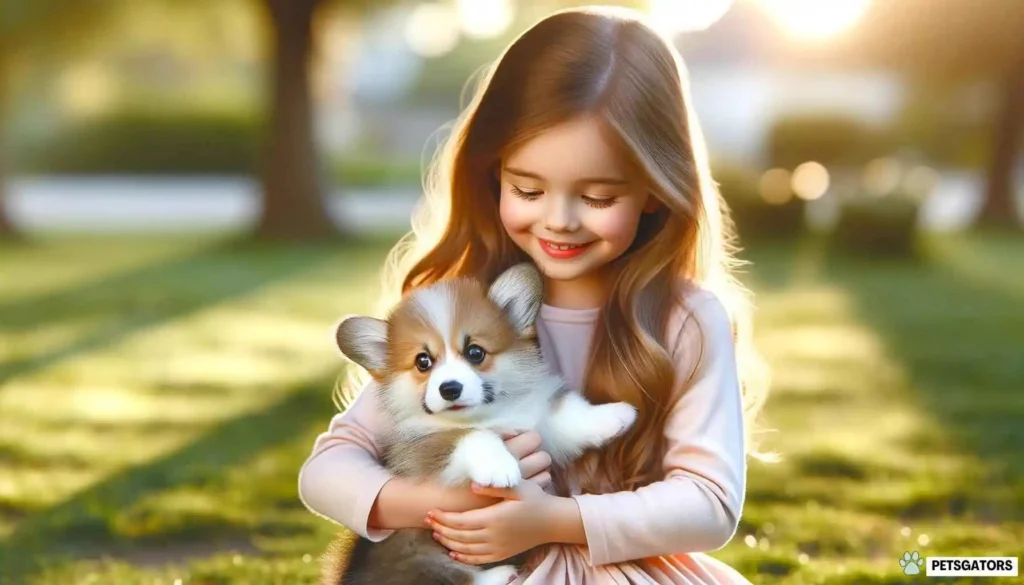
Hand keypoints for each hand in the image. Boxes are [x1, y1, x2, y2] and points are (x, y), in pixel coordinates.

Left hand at [426, 480, 554, 564]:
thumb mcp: (517, 487)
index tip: (431, 511)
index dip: (443, 517)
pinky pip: (478, 559)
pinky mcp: (502, 553)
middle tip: (427, 520)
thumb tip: (471, 486)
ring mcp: (498, 547)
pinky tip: (453, 552)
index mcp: (494, 517)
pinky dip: (463, 557)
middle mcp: (494, 535)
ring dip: (448, 542)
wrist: (553, 521)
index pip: (460, 521)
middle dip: (440, 528)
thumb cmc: (535, 499)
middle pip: (459, 535)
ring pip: (465, 549)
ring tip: (435, 533)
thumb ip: (493, 486)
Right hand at [435, 430, 551, 512]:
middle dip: (537, 455)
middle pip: (543, 457)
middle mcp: (515, 469)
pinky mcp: (518, 502)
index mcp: (505, 452)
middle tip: (527, 457)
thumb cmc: (456, 470)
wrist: (447, 502)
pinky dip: (537, 484)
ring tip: (527, 472)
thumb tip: (515, 432)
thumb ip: (495, 434)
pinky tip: (525, 485)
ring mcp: (518, 488)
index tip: (521, 443)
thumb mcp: (471, 443)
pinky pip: (539, 488)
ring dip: (539, 470)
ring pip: (545, 474)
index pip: (533, 439)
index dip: (528, 439)